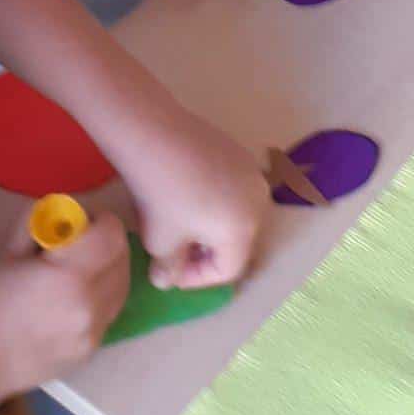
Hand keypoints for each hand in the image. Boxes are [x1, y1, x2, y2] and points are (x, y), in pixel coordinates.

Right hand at [0, 213, 131, 406]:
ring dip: (107, 270)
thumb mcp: (9, 251)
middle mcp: (91, 307)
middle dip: (107, 243)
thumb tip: (65, 211)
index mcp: (68, 277)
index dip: (101, 221)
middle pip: (123, 259)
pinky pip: (109, 314)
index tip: (81, 221)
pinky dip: (99, 298)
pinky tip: (70, 299)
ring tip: (76, 270)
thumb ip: (42, 224)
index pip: (112, 235)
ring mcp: (94, 334)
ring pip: (121, 288)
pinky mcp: (91, 351)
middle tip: (79, 242)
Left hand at [135, 115, 270, 289]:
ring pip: (236, 216)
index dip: (197, 279)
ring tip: (182, 226)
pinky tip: (189, 197)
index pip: (227, 271)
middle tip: (177, 254)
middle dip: (207, 254)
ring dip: (212, 229)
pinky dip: (215, 202)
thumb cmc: (161, 195)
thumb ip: (169, 269)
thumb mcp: (160, 242)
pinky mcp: (241, 153)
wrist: (154, 135)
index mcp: (245, 230)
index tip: (171, 273)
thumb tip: (166, 280)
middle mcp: (259, 203)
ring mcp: (253, 174)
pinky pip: (233, 190)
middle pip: (237, 243)